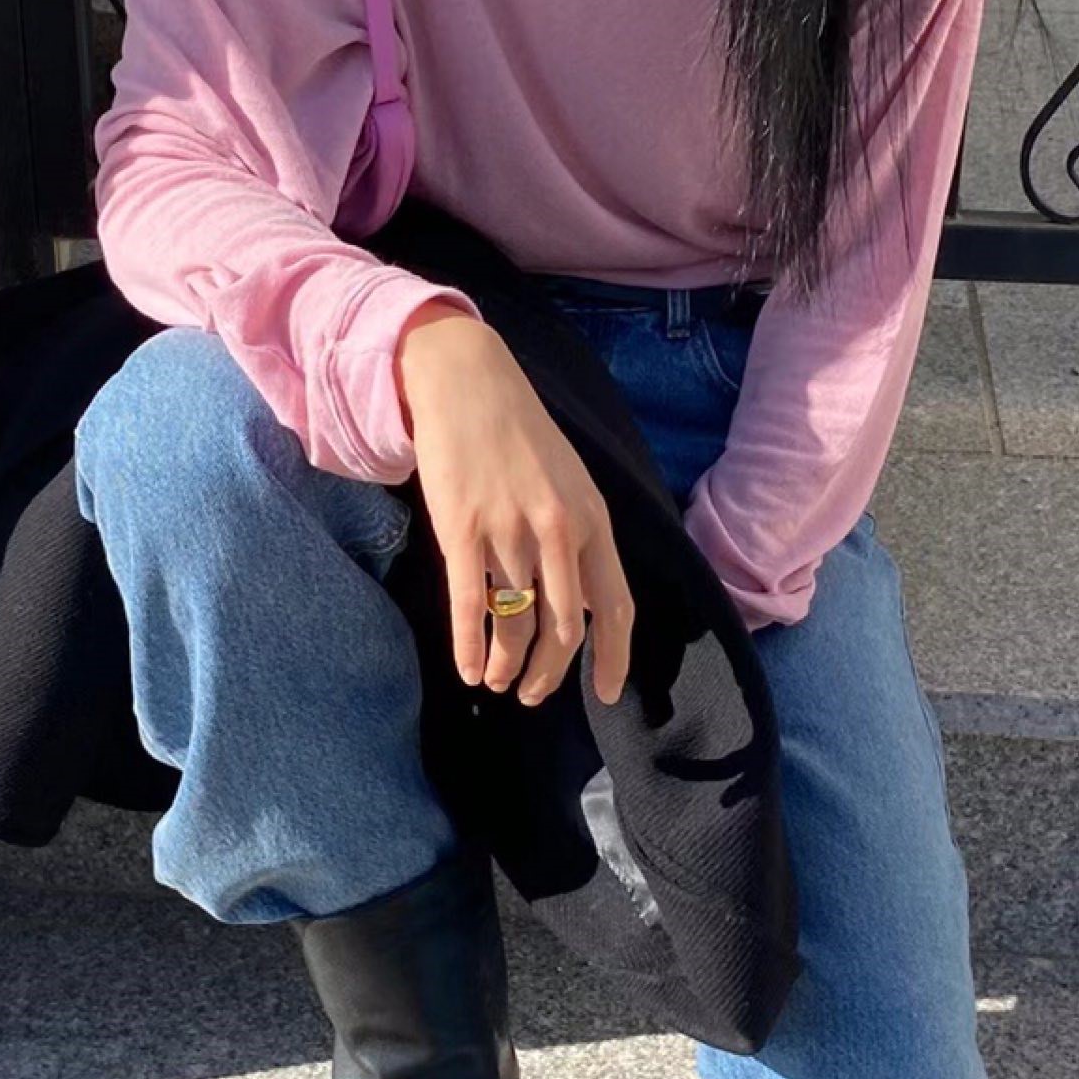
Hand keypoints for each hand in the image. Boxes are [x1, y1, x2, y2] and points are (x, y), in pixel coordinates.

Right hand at [394, 301, 633, 707]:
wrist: (466, 382)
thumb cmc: (517, 433)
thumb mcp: (569, 482)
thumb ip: (579, 539)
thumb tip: (583, 601)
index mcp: (592, 520)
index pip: (616, 607)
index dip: (614, 659)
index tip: (607, 694)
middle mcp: (559, 531)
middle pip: (564, 630)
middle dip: (551, 676)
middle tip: (534, 696)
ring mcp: (510, 532)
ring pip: (517, 625)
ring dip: (509, 667)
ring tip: (498, 682)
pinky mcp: (462, 531)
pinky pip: (472, 607)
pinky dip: (471, 648)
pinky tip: (468, 670)